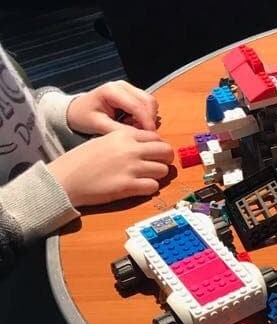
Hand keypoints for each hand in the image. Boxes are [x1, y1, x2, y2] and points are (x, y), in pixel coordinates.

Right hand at [49, 127, 174, 207]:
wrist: (64, 179)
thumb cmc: (80, 161)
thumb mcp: (103, 141)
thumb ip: (125, 142)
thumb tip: (146, 147)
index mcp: (124, 135)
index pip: (156, 138)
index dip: (158, 147)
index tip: (154, 154)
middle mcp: (131, 149)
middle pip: (166, 152)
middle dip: (165, 160)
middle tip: (158, 166)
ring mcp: (131, 168)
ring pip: (163, 170)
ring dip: (157, 175)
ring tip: (146, 178)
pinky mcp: (128, 186)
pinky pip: (153, 186)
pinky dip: (150, 188)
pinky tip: (140, 188)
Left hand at [66, 80, 159, 134]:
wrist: (74, 110)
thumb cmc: (82, 116)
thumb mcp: (98, 125)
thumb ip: (118, 130)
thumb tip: (139, 136)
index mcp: (112, 91)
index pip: (137, 106)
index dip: (146, 121)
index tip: (150, 135)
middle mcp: (122, 86)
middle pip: (148, 101)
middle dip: (149, 119)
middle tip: (143, 134)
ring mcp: (128, 87)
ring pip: (150, 102)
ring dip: (148, 117)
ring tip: (133, 127)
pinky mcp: (131, 92)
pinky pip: (146, 103)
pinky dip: (145, 115)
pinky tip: (132, 122)